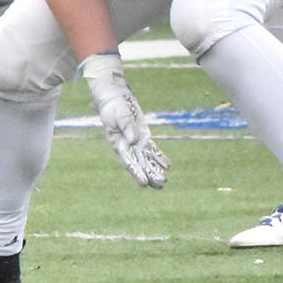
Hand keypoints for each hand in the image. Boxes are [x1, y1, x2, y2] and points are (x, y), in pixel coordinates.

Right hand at [80, 53, 169, 188]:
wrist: (114, 97)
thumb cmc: (114, 106)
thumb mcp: (119, 114)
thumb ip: (126, 126)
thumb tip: (133, 140)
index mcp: (118, 144)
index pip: (128, 161)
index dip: (136, 172)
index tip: (143, 183)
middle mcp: (127, 146)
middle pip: (139, 164)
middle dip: (149, 176)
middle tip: (160, 186)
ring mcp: (135, 142)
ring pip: (146, 160)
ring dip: (155, 170)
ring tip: (164, 182)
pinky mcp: (142, 136)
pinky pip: (151, 150)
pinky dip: (159, 158)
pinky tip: (167, 165)